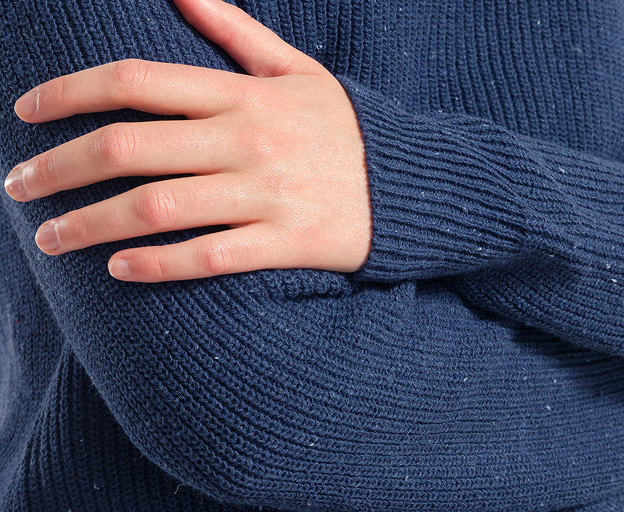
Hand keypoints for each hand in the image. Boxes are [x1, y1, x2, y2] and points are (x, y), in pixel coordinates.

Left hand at [4, 0, 371, 281]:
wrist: (415, 186)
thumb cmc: (347, 128)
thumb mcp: (298, 69)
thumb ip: (234, 30)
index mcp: (245, 93)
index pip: (137, 81)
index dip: (68, 92)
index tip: (25, 112)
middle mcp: (250, 140)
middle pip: (130, 148)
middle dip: (57, 168)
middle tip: (16, 186)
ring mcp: (269, 195)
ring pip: (158, 209)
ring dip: (89, 224)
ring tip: (49, 238)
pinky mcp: (289, 243)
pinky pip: (209, 258)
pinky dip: (157, 265)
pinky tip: (119, 269)